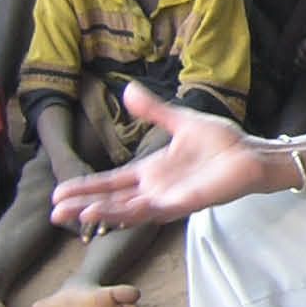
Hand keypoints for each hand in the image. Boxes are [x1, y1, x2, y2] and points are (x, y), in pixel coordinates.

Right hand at [51, 82, 279, 230]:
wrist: (251, 153)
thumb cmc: (220, 142)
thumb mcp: (179, 121)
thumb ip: (153, 110)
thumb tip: (127, 90)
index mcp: (151, 171)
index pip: (111, 182)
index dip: (86, 188)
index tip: (59, 193)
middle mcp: (155, 189)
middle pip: (113, 201)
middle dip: (84, 207)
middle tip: (54, 212)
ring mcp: (169, 199)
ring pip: (129, 210)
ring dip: (103, 213)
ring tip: (77, 216)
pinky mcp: (186, 204)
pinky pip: (155, 211)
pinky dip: (133, 213)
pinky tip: (115, 213)